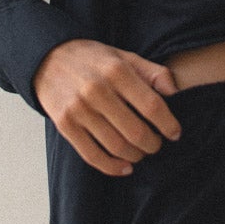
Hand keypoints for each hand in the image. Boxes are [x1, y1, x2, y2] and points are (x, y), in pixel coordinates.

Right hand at [32, 39, 182, 175]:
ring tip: (140, 152)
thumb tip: (175, 92)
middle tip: (156, 144)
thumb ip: (153, 72)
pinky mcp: (65, 125)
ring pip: (117, 146)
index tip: (175, 133)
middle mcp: (97, 90)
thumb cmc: (94, 60)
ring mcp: (79, 109)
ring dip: (135, 156)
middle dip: (152, 144)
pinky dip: (113, 167)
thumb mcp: (125, 56)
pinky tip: (125, 167)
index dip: (168, 124)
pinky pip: (93, 155)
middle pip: (136, 131)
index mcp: (117, 71)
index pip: (152, 106)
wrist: (49, 58)